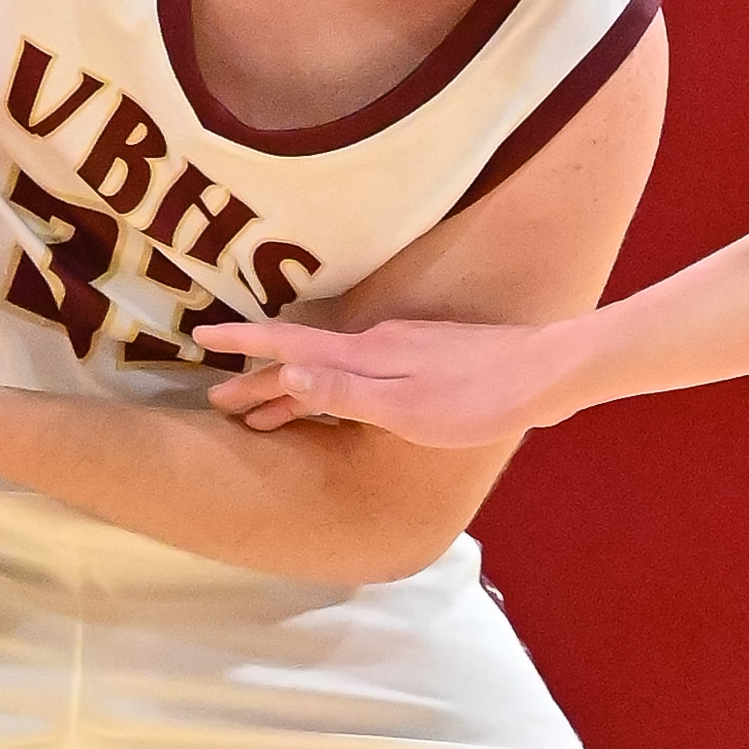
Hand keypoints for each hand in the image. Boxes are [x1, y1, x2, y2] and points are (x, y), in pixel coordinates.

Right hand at [200, 312, 585, 452]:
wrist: (547, 372)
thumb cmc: (479, 399)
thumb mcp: (406, 408)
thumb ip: (345, 393)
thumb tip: (283, 378)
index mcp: (366, 356)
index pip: (289, 350)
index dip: (244, 347)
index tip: (201, 338)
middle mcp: (377, 344)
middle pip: (303, 362)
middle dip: (257, 379)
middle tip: (217, 398)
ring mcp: (402, 348)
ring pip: (329, 366)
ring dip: (292, 388)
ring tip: (263, 410)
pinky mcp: (425, 358)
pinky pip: (356, 369)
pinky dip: (329, 385)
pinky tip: (336, 394)